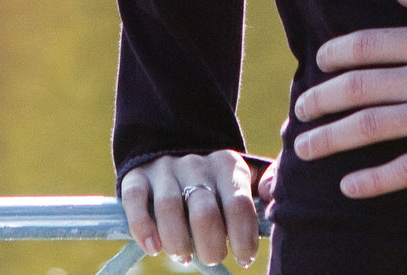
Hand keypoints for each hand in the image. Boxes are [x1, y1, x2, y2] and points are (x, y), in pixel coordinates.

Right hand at [118, 148, 259, 267]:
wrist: (173, 147)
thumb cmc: (216, 183)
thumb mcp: (243, 179)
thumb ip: (266, 183)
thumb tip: (270, 194)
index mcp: (227, 166)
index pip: (238, 204)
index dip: (243, 238)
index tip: (244, 259)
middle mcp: (196, 164)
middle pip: (204, 212)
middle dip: (210, 246)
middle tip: (213, 257)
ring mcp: (164, 169)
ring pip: (169, 208)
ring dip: (177, 242)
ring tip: (184, 256)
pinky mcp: (136, 176)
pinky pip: (135, 201)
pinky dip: (143, 227)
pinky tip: (154, 247)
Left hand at [288, 0, 406, 196]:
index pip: (368, 44)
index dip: (336, 54)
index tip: (319, 61)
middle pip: (359, 87)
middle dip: (321, 100)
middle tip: (297, 111)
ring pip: (373, 127)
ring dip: (333, 138)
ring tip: (304, 149)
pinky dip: (376, 179)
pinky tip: (349, 186)